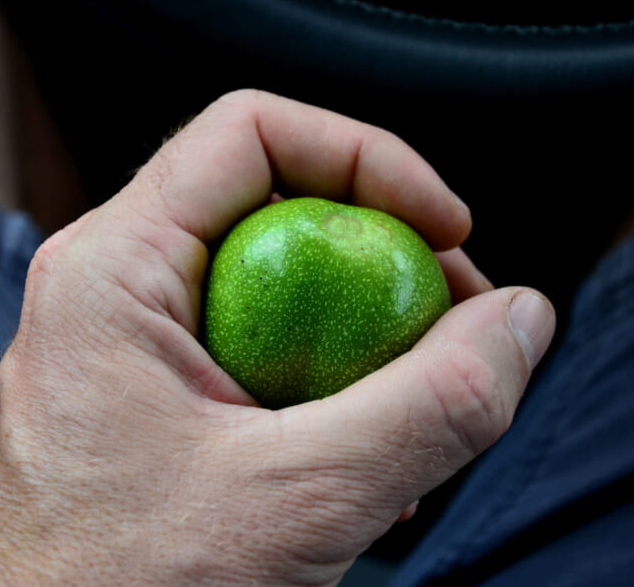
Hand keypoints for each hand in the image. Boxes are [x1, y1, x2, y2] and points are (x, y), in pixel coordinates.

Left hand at [0, 90, 554, 585]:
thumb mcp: (298, 501)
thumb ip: (430, 407)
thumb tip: (521, 319)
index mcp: (112, 268)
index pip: (252, 132)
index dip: (367, 158)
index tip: (447, 233)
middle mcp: (112, 291)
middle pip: (273, 208)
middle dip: (383, 257)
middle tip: (458, 329)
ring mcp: (127, 352)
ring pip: (274, 291)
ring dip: (366, 338)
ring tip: (422, 420)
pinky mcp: (149, 408)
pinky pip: (256, 360)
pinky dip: (327, 392)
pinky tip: (368, 470)